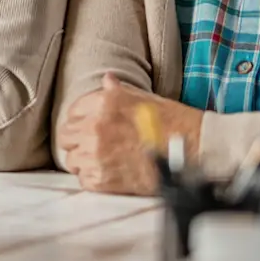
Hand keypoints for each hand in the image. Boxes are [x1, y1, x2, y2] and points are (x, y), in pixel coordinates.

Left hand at [54, 74, 202, 195]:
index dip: (81, 120)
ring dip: (84, 161)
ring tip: (105, 160)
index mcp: (103, 103)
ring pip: (71, 160)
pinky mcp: (102, 179)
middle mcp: (95, 127)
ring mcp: (96, 154)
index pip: (72, 113)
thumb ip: (117, 91)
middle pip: (65, 137)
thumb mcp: (144, 97)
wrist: (193, 150)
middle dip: (77, 141)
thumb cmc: (172, 121)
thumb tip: (106, 80)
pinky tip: (111, 172)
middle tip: (93, 145)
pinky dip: (94, 178)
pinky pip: (83, 180)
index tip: (90, 126)